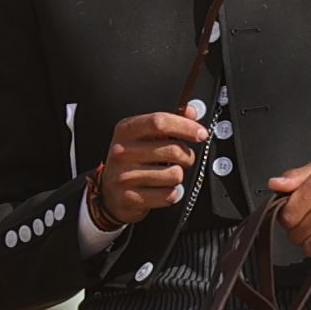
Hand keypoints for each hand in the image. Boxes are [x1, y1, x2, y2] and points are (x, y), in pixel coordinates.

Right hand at [85, 107, 204, 226]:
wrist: (109, 194)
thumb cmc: (130, 161)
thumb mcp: (142, 136)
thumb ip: (168, 122)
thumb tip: (191, 112)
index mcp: (126, 130)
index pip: (160, 122)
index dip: (186, 126)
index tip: (201, 134)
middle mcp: (122, 151)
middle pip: (173, 150)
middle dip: (187, 156)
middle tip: (184, 159)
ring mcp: (124, 176)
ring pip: (174, 175)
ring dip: (178, 176)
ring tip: (168, 175)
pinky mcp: (130, 198)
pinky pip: (167, 195)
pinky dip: (172, 194)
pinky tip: (163, 190)